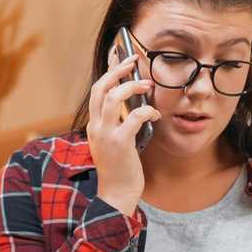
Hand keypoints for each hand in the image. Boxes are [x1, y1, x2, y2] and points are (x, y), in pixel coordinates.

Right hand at [88, 46, 160, 215]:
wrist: (117, 194)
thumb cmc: (120, 168)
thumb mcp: (115, 142)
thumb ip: (119, 124)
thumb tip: (135, 104)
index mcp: (94, 125)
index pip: (97, 91)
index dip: (109, 72)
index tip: (121, 58)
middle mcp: (96, 127)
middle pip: (100, 88)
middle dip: (117, 70)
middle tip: (134, 60)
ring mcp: (106, 135)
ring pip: (113, 98)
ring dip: (132, 86)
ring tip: (147, 84)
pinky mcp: (120, 144)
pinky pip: (134, 117)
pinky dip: (147, 111)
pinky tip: (157, 115)